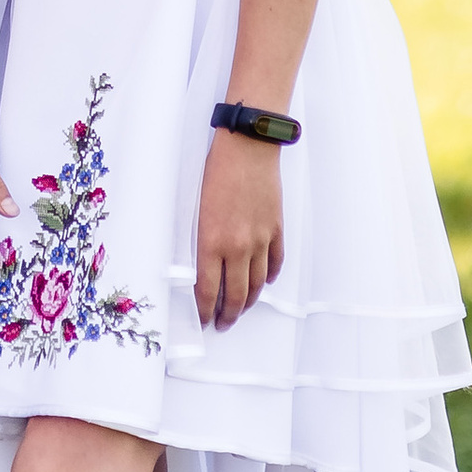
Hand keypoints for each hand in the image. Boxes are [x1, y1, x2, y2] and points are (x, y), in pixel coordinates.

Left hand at [193, 131, 284, 327]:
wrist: (247, 148)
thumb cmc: (215, 171)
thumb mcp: (195, 209)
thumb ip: (198, 240)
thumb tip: (199, 267)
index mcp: (212, 242)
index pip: (208, 290)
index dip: (205, 311)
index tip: (203, 320)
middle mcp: (239, 247)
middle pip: (236, 294)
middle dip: (228, 314)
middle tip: (223, 323)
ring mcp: (261, 240)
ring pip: (258, 283)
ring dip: (250, 301)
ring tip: (241, 309)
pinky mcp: (276, 229)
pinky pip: (275, 262)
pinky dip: (270, 276)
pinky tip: (265, 281)